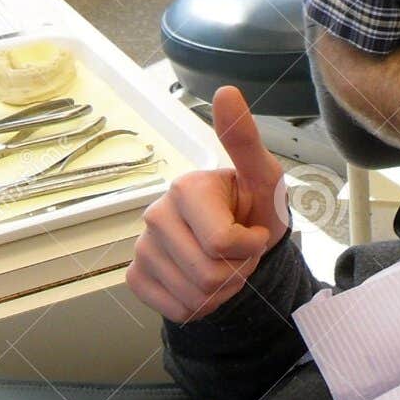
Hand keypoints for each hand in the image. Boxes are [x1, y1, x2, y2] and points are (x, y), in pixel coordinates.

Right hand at [126, 85, 289, 319]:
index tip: (253, 231)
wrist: (240, 247)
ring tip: (224, 264)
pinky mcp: (136, 276)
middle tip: (239, 252)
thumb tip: (226, 91)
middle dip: (237, 271)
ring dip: (222, 289)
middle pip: (209, 274)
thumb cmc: (253, 208)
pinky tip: (203, 281)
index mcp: (185, 187)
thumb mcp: (264, 178)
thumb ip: (245, 140)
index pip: (223, 242)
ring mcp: (142, 246)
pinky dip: (200, 304)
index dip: (250, 246)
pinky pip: (176, 308)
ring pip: (194, 296)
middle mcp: (155, 214)